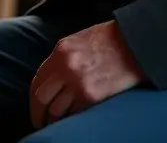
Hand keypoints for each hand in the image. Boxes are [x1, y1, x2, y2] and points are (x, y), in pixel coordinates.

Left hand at [29, 21, 144, 127]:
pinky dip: (71, 120)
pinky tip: (71, 123)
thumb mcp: (76, 42)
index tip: (36, 108)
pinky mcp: (92, 97)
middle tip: (39, 122)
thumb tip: (51, 79)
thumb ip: (61, 59)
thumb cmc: (107, 41)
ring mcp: (78, 83)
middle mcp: (65, 68)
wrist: (133, 45)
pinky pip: (74, 114)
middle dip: (38, 113)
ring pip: (57, 110)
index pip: (37, 80)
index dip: (33, 98)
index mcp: (60, 51)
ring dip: (54, 121)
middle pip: (42, 98)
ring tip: (54, 126)